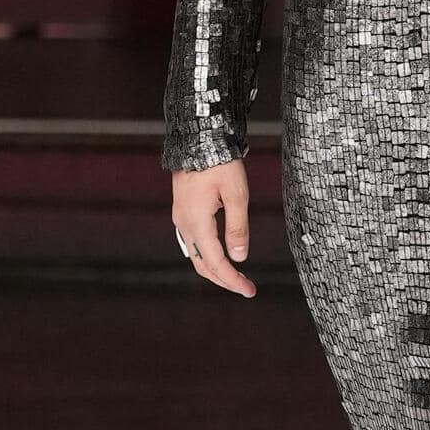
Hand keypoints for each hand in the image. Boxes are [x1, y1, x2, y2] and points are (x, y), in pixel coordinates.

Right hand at [170, 157, 255, 296]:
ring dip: (215, 269)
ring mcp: (180, 218)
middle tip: (246, 288)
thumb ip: (238, 228)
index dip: (233, 280)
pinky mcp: (182, 211)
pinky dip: (207, 255)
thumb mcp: (237, 194)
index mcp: (197, 222)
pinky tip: (220, 256)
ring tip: (235, 277)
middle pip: (202, 264)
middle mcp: (184, 224)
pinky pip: (193, 242)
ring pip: (195, 255)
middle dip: (224, 279)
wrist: (198, 138)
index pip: (215, 262)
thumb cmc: (220, 162)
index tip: (250, 291)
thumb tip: (240, 258)